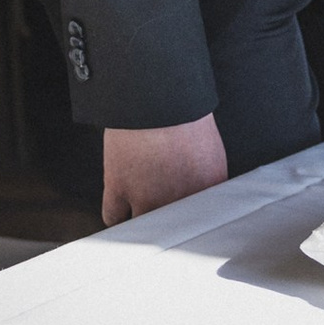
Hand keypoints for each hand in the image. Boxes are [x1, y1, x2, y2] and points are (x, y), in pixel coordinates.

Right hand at [100, 114, 226, 226]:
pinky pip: (113, 217)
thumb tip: (199, 192)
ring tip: (138, 220)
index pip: (204, 221)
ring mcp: (148, 197)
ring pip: (143, 229)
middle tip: (163, 222)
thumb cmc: (182, 110)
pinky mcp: (119, 188)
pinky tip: (118, 213)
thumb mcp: (210, 148)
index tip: (186, 222)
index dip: (192, 222)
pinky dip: (115, 218)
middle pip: (173, 231)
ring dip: (141, 224)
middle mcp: (180, 199)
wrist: (154, 93)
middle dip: (168, 228)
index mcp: (208, 188)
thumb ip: (207, 178)